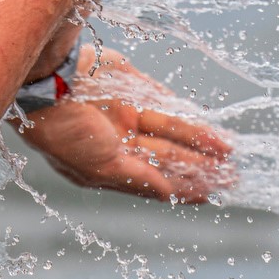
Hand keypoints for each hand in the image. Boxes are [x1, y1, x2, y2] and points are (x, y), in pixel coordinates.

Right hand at [13, 46, 234, 202]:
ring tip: (229, 155)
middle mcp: (114, 141)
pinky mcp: (132, 88)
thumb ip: (139, 179)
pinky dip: (189, 120)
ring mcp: (123, 113)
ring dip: (200, 145)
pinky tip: (213, 132)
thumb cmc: (62, 132)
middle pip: (165, 157)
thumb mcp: (101, 167)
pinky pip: (167, 106)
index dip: (180, 188)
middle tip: (231, 178)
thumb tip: (170, 194)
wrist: (48, 83)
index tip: (211, 195)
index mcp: (101, 165)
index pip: (149, 179)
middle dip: (197, 168)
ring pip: (170, 133)